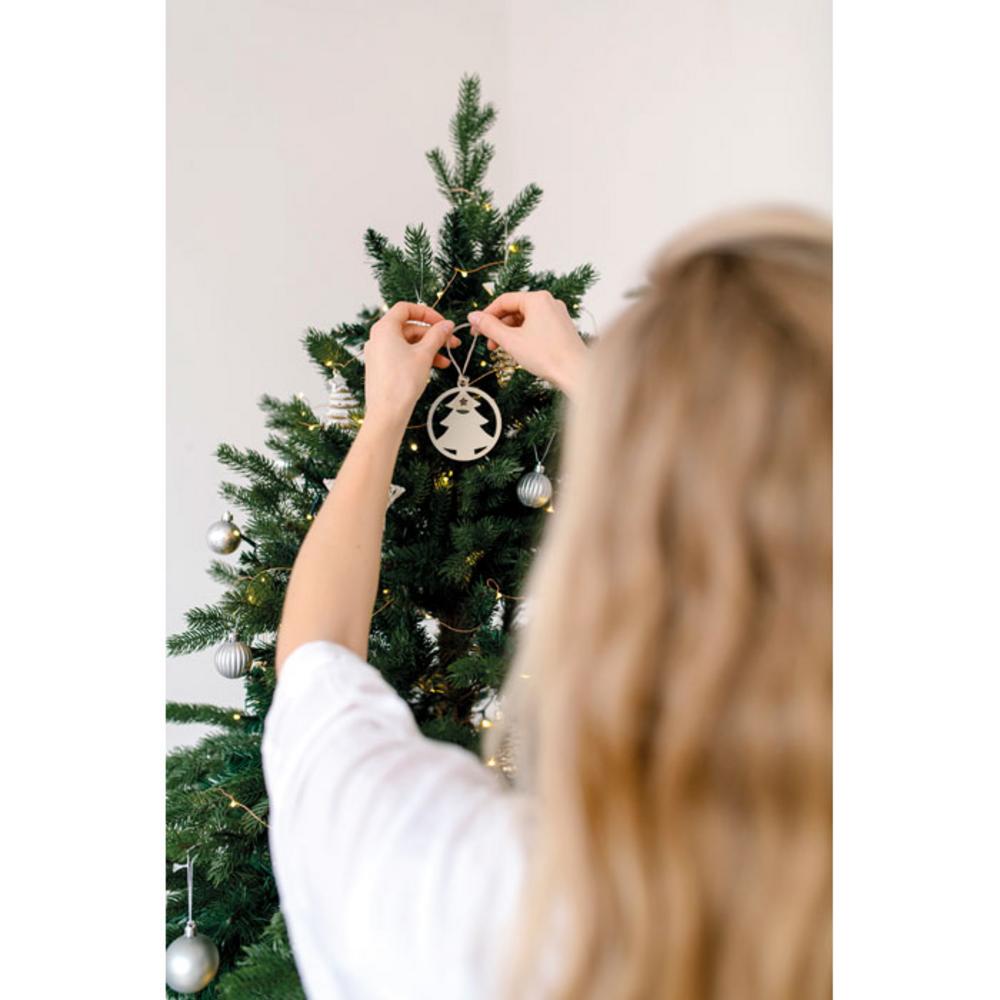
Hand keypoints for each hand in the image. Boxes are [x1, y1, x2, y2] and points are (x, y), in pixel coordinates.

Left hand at [363, 303, 458, 428]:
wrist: (387, 412)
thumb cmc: (400, 383)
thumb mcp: (424, 354)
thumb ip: (437, 335)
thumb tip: (446, 325)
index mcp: (384, 328)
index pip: (406, 309)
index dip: (426, 312)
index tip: (441, 322)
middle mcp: (378, 338)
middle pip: (409, 327)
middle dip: (432, 334)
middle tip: (451, 341)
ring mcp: (379, 353)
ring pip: (408, 343)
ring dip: (429, 348)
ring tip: (446, 359)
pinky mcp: (382, 367)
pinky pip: (402, 355)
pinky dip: (418, 358)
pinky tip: (435, 366)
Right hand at [468, 291, 586, 395]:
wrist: (576, 373)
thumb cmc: (548, 356)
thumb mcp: (511, 341)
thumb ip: (489, 327)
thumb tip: (473, 316)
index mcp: (537, 299)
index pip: (504, 300)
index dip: (486, 315)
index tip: (476, 328)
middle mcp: (549, 302)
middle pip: (515, 309)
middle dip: (498, 326)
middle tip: (487, 342)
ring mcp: (557, 315)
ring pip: (525, 319)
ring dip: (510, 333)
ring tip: (501, 349)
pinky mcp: (561, 328)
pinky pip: (536, 326)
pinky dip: (523, 335)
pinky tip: (517, 349)